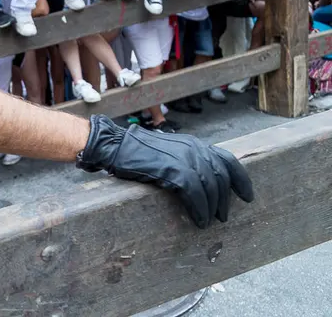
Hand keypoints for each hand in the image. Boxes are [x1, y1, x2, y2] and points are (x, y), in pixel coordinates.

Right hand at [79, 115, 254, 228]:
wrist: (117, 146)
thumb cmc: (138, 151)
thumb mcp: (170, 151)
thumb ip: (187, 161)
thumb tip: (200, 182)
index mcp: (195, 144)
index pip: (228, 160)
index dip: (241, 180)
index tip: (247, 196)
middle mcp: (194, 149)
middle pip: (221, 177)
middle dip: (224, 200)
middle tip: (222, 217)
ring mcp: (184, 158)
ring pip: (210, 187)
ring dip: (212, 208)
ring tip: (209, 221)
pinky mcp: (173, 170)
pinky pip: (195, 193)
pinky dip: (199, 209)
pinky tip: (198, 220)